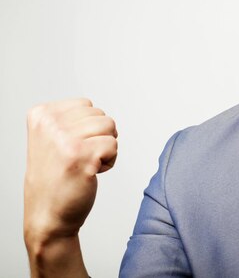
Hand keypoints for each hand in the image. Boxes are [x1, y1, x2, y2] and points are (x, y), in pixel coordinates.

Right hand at [24, 98, 117, 273]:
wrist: (47, 217)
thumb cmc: (55, 178)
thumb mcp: (50, 138)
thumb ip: (67, 118)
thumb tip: (93, 109)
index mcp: (41, 115)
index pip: (86, 105)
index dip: (86, 128)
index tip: (68, 147)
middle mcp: (50, 124)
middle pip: (101, 115)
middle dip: (98, 137)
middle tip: (78, 159)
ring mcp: (65, 139)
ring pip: (110, 127)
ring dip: (104, 148)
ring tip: (84, 164)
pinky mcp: (83, 155)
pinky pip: (114, 145)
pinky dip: (109, 160)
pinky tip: (91, 173)